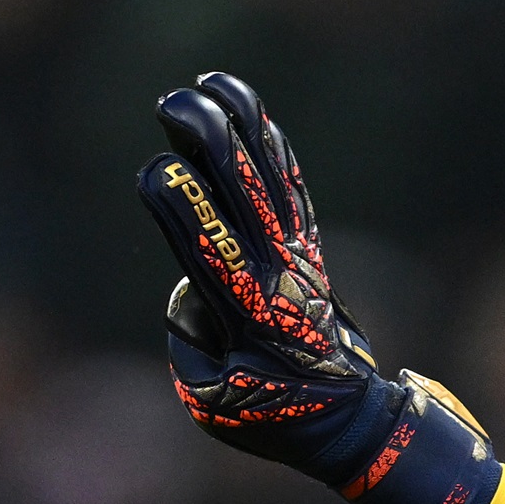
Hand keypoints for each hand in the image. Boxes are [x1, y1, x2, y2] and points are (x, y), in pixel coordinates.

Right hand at [138, 72, 500, 503]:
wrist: (348, 420)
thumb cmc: (268, 414)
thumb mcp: (212, 400)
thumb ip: (191, 338)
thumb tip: (192, 285)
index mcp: (253, 323)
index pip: (214, 256)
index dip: (186, 212)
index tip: (156, 170)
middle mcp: (281, 283)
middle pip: (247, 204)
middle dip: (213, 148)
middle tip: (175, 103)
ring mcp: (300, 262)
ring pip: (272, 185)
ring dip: (242, 130)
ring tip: (212, 83)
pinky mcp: (307, 250)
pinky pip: (289, 188)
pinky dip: (270, 145)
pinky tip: (246, 108)